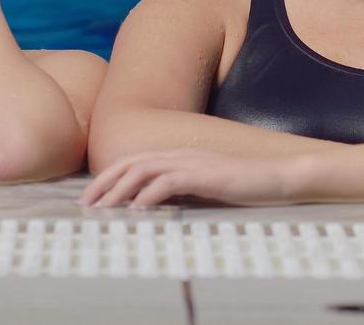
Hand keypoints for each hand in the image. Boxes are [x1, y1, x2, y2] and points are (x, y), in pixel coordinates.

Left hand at [81, 149, 299, 207]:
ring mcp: (193, 162)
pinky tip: (138, 208)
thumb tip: (153, 202)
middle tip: (86, 204)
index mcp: (180, 155)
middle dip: (105, 182)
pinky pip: (169, 182)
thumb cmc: (243, 184)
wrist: (276, 176)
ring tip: (105, 208)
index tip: (92, 196)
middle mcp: (181, 154)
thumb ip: (181, 189)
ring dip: (120, 190)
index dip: (109, 176)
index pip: (134, 161)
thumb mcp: (204, 186)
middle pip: (132, 162)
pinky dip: (149, 194)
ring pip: (144, 170)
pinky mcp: (205, 175)